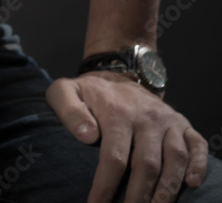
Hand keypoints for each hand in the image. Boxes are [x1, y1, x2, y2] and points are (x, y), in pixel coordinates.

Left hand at [46, 72, 207, 202]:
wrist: (115, 74)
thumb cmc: (88, 93)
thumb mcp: (66, 92)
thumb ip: (69, 110)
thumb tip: (86, 136)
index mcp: (117, 112)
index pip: (114, 157)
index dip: (106, 187)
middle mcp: (146, 116)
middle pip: (147, 164)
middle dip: (139, 197)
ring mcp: (166, 119)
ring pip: (174, 157)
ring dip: (168, 189)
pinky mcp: (181, 123)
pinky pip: (197, 144)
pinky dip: (199, 164)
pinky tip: (192, 184)